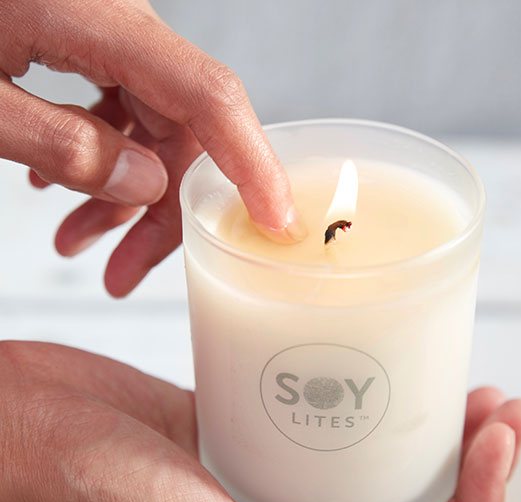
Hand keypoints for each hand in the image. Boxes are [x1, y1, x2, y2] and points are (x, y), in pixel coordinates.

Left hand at [0, 0, 301, 296]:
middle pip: (184, 131)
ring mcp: (106, 38)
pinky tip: (59, 190)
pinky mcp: (87, 49)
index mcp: (102, 20)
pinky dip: (98, 161)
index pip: (210, 98)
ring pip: (151, 131)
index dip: (253, 164)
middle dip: (161, 213)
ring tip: (76, 244)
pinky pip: (117, 114)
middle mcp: (121, 28)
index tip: (279, 224)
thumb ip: (61, 142)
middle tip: (122, 274)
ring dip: (123, 197)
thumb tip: (145, 186)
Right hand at [0, 341, 520, 501]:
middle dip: (470, 465)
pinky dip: (368, 402)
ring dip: (427, 429)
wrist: (38, 427)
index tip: (497, 440)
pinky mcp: (250, 429)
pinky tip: (393, 372)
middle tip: (506, 409)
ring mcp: (271, 481)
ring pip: (374, 466)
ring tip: (475, 392)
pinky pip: (326, 424)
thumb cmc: (98, 498)